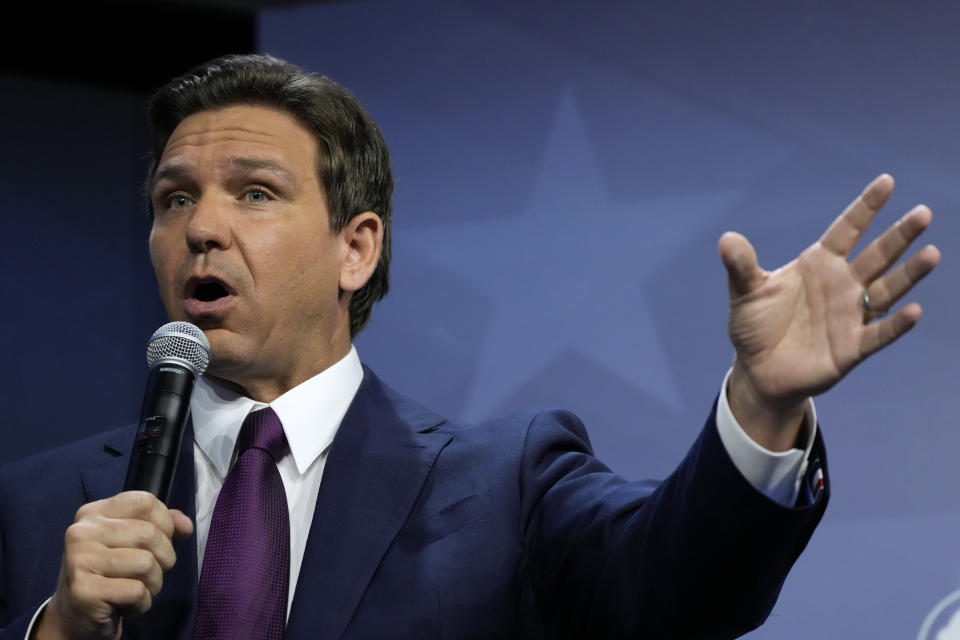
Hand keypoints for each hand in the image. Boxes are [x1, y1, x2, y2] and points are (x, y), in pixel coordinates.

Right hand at [34, 492, 193, 639]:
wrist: (75, 616)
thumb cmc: (110, 574)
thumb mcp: (132, 542)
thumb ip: (162, 526)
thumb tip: (185, 526)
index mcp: (94, 513)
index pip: (146, 502)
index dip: (166, 523)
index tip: (160, 542)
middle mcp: (82, 532)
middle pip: (150, 534)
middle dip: (164, 559)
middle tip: (148, 574)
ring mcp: (79, 560)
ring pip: (147, 564)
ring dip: (153, 584)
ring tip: (135, 589)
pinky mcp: (84, 591)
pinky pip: (137, 591)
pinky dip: (141, 603)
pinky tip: (125, 605)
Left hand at [720, 174, 939, 449]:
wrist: (758, 370)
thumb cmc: (755, 325)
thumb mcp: (745, 292)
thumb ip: (741, 266)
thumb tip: (726, 239)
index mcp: (819, 264)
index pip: (847, 229)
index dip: (866, 207)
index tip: (887, 181)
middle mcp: (842, 285)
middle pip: (877, 255)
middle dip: (899, 235)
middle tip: (923, 213)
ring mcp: (851, 315)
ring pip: (886, 290)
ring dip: (908, 274)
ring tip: (931, 254)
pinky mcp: (852, 348)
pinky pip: (879, 334)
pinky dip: (896, 324)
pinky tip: (913, 311)